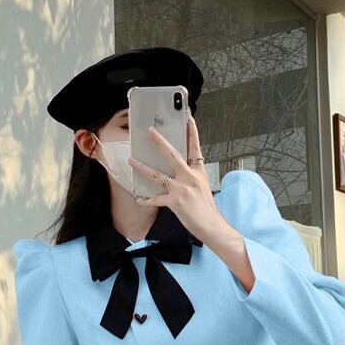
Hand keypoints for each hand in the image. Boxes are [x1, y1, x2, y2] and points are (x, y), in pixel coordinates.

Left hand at [127, 113, 225, 243]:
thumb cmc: (207, 209)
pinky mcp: (175, 201)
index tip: (187, 118)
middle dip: (160, 142)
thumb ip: (192, 177)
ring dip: (143, 168)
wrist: (212, 226)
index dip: (192, 132)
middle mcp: (190, 177)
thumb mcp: (203, 187)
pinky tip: (139, 199)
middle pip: (173, 155)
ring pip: (158, 175)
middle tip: (150, 131)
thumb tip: (179, 170)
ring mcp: (182, 189)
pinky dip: (146, 200)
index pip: (195, 147)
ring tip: (132, 161)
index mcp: (199, 172)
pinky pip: (156, 199)